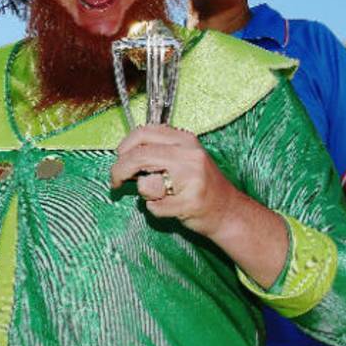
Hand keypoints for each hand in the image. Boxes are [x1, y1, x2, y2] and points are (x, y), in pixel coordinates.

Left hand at [109, 124, 246, 237]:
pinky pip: (154, 207)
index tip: (118, 158)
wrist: (229, 211)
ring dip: (146, 193)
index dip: (124, 147)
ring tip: (163, 195)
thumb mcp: (182, 158)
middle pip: (138, 157)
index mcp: (184, 140)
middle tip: (116, 182)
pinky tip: (173, 207)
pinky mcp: (191, 203)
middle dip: (119, 171)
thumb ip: (157, 151)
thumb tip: (123, 154)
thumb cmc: (199, 185)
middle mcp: (189, 155)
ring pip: (146, 184)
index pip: (143, 133)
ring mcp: (193, 179)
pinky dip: (157, 210)